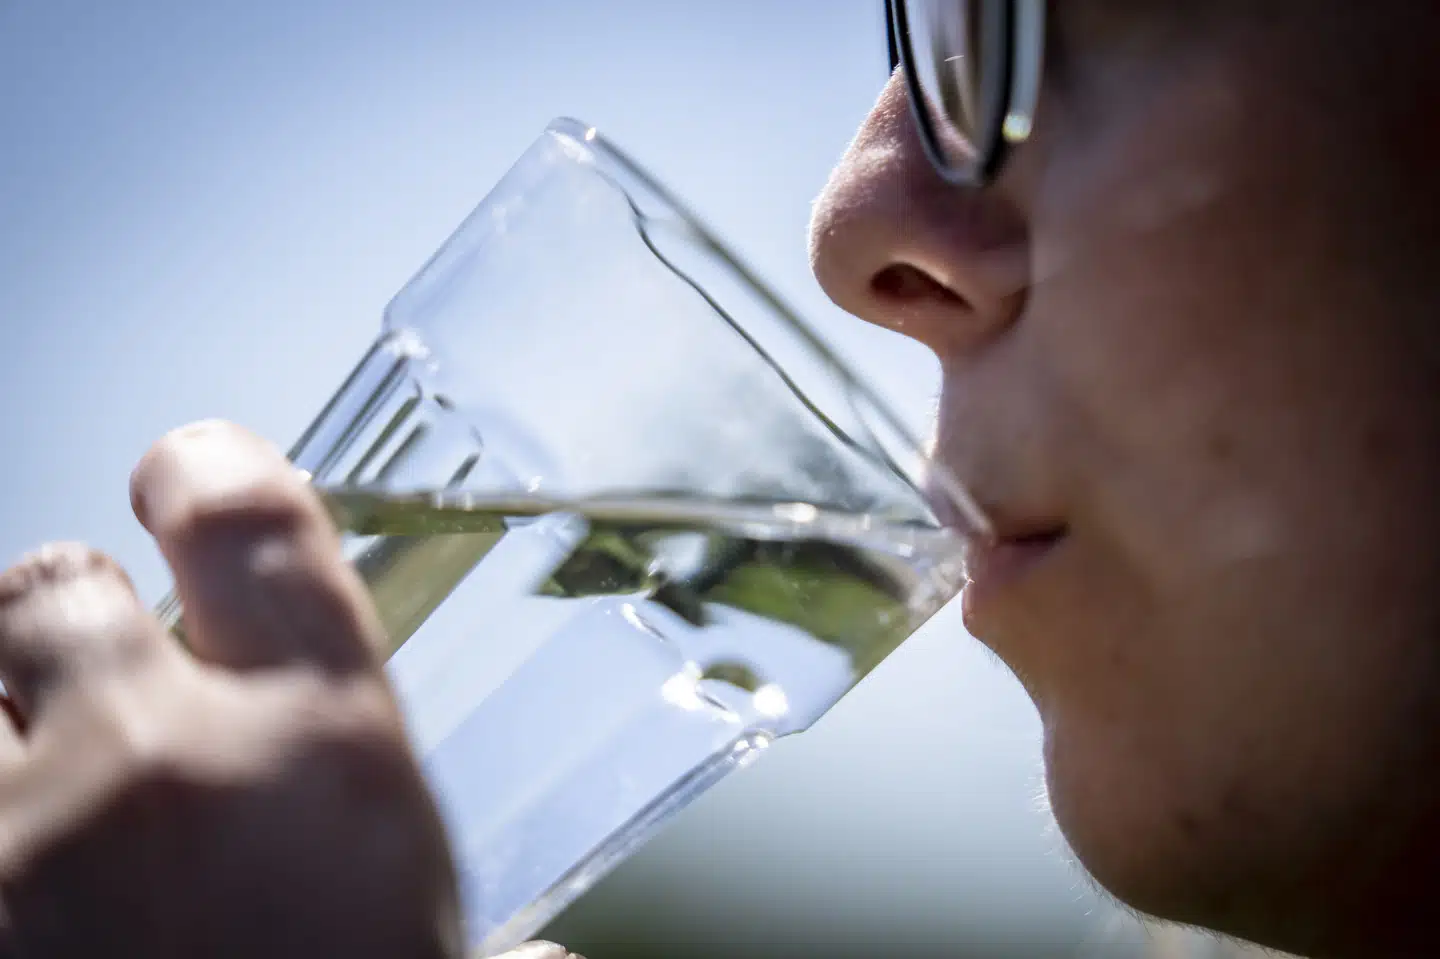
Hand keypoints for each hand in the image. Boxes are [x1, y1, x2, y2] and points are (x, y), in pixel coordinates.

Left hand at [0, 421, 467, 957]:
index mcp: (325, 747)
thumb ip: (433, 874)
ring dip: (5, 715)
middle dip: (75, 619)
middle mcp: (164, 766)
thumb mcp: (429, 932)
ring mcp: (28, 842)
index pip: (244, 519)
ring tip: (51, 783)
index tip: (184, 470)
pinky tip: (23, 869)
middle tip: (110, 688)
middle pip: (56, 584)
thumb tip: (538, 958)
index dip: (205, 469)